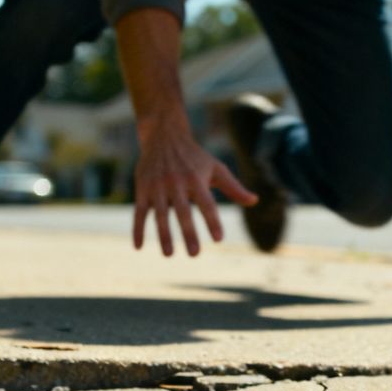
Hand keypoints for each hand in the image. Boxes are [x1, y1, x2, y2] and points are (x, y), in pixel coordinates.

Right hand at [132, 133, 257, 255]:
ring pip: (159, 214)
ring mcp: (157, 186)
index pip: (207, 203)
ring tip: (169, 254)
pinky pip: (139, 212)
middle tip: (194, 254)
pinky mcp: (142, 189)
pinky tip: (137, 247)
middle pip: (183, 211)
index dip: (212, 220)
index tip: (218, 239)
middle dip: (188, 232)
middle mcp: (176, 182)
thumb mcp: (216, 168)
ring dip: (164, 235)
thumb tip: (255, 201)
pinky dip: (137, 229)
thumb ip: (233, 188)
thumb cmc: (195, 157)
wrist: (164, 135)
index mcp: (196, 179)